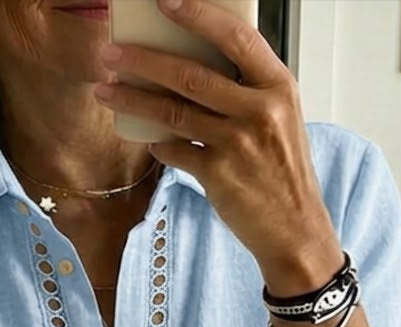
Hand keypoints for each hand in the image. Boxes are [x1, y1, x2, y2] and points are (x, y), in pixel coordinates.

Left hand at [94, 0, 340, 284]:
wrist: (295, 229)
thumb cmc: (282, 172)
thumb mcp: (279, 119)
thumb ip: (246, 90)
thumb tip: (192, 64)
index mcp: (279, 86)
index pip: (236, 37)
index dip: (198, 14)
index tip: (165, 2)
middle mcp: (260, 110)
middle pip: (191, 74)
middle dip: (144, 60)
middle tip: (111, 52)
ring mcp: (238, 143)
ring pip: (173, 111)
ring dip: (133, 99)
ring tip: (105, 90)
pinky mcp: (218, 175)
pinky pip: (175, 151)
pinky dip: (158, 144)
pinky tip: (149, 141)